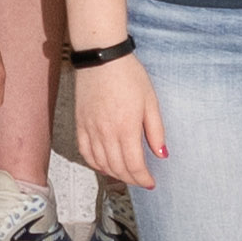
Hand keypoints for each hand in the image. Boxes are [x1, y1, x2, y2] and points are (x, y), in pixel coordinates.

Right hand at [69, 50, 167, 188]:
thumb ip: (156, 130)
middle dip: (131, 179)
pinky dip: (94, 163)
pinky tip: (104, 166)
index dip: (143, 178)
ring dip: (114, 174)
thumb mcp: (150, 101)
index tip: (151, 182)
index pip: (134, 165)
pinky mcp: (80, 124)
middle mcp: (106, 133)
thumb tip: (161, 154)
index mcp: (126, 128)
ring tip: (126, 174)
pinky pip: (85, 152)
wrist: (102, 58)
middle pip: (118, 168)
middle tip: (141, 180)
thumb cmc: (129, 76)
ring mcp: (90, 129)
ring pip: (101, 163)